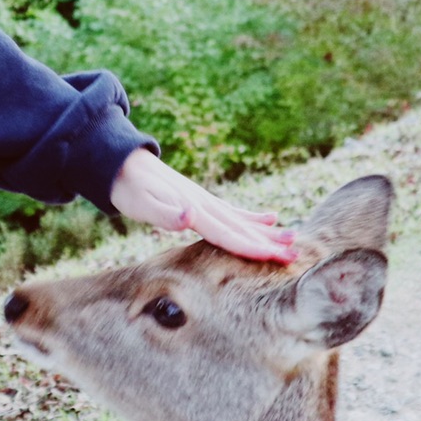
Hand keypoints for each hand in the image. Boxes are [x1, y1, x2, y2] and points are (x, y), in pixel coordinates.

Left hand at [109, 148, 295, 262]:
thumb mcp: (140, 202)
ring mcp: (205, 201)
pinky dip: (252, 218)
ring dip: (268, 233)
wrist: (122, 162)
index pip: (227, 233)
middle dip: (269, 244)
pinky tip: (269, 218)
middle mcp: (205, 205)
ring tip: (294, 240)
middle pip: (242, 229)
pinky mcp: (201, 200)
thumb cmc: (129, 188)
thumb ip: (165, 212)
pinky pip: (233, 212)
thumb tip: (190, 216)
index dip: (252, 246)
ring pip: (242, 220)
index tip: (276, 257)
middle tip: (297, 256)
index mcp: (194, 210)